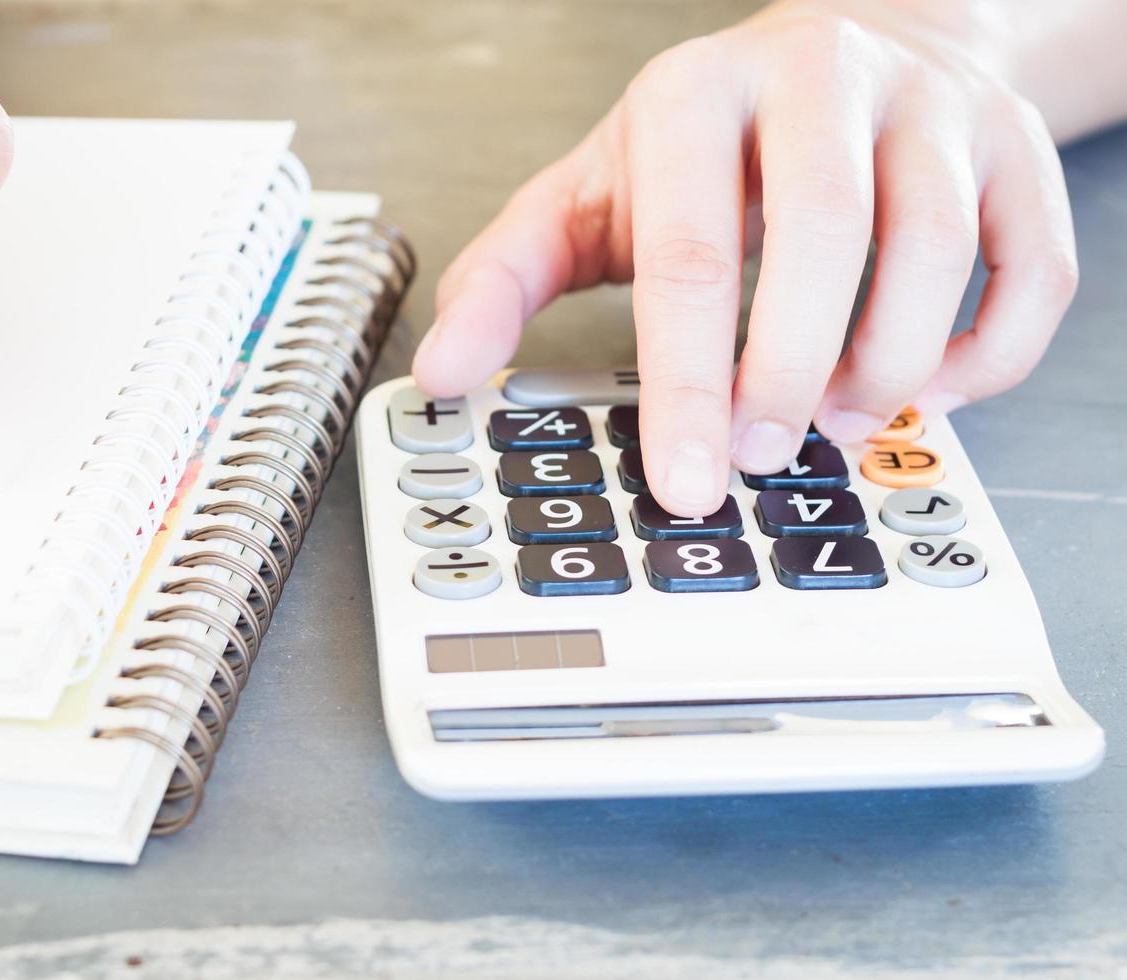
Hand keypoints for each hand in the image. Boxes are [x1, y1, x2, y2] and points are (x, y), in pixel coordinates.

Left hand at [413, 1, 1078, 515]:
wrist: (848, 54)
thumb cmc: (706, 149)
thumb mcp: (586, 198)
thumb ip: (507, 280)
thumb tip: (440, 377)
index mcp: (696, 94)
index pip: (689, 251)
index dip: (687, 382)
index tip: (685, 482)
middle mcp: (820, 80)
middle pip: (823, 237)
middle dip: (787, 374)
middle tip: (756, 456)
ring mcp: (930, 108)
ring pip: (938, 252)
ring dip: (888, 366)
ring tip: (833, 415)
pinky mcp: (1013, 151)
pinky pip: (1035, 270)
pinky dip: (987, 356)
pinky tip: (925, 386)